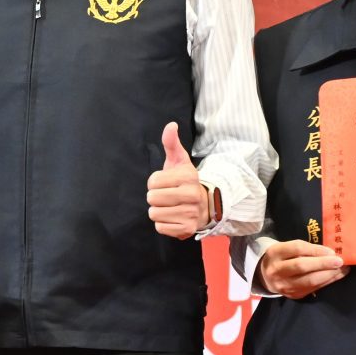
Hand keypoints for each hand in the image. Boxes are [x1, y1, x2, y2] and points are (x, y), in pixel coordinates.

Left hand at [147, 122, 209, 238]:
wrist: (204, 205)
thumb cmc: (185, 182)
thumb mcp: (179, 161)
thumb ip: (171, 143)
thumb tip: (170, 125)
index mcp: (189, 177)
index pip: (152, 182)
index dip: (154, 182)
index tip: (166, 182)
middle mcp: (192, 195)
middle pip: (152, 198)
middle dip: (155, 197)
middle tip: (167, 195)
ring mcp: (190, 214)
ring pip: (154, 214)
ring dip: (158, 211)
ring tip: (170, 206)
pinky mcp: (187, 229)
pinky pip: (160, 227)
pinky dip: (163, 223)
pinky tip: (173, 217)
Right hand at [260, 238, 348, 298]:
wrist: (265, 276)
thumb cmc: (282, 257)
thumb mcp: (287, 248)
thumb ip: (305, 249)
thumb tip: (330, 253)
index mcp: (275, 253)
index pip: (297, 249)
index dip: (316, 250)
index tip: (331, 251)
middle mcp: (277, 270)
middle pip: (302, 266)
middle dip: (323, 263)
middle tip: (340, 261)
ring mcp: (284, 285)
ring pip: (309, 281)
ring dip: (329, 275)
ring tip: (342, 269)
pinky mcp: (293, 295)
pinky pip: (313, 288)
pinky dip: (327, 282)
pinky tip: (336, 276)